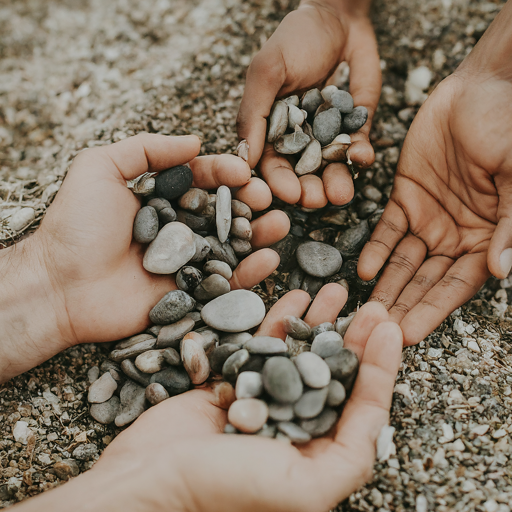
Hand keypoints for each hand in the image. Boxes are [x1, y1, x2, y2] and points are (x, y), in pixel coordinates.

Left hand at [0, 133, 289, 381]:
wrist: (60, 286)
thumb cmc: (76, 226)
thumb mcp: (100, 169)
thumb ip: (145, 149)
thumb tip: (194, 141)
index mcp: (161, 199)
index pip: (202, 181)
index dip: (225, 174)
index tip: (243, 171)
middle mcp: (178, 229)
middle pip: (223, 213)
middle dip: (249, 203)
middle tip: (268, 197)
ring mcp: (185, 263)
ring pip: (232, 247)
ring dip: (259, 235)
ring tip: (279, 224)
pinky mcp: (190, 294)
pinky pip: (226, 283)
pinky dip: (250, 272)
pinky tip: (268, 259)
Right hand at [13, 287, 401, 511]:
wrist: (151, 478)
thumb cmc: (225, 490)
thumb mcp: (304, 489)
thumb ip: (349, 459)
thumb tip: (380, 414)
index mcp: (318, 454)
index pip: (361, 405)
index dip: (380, 366)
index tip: (389, 327)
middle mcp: (295, 425)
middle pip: (335, 374)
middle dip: (356, 338)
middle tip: (372, 305)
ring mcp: (264, 398)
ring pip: (302, 353)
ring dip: (322, 322)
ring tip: (338, 291)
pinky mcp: (235, 380)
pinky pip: (265, 344)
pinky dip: (281, 320)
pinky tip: (296, 297)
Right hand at [237, 0, 380, 206]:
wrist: (338, 15)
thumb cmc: (295, 40)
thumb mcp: (267, 71)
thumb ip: (255, 113)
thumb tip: (245, 160)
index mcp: (272, 130)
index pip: (272, 165)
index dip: (279, 182)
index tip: (290, 194)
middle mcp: (299, 138)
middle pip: (302, 174)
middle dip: (309, 190)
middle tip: (318, 200)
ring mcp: (327, 135)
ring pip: (331, 169)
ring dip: (336, 183)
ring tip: (342, 194)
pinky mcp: (354, 127)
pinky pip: (357, 148)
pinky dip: (361, 156)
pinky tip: (363, 158)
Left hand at [358, 17, 511, 344]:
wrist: (482, 87)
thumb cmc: (509, 128)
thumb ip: (509, 222)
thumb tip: (501, 271)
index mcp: (486, 238)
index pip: (455, 285)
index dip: (432, 311)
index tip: (407, 336)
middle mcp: (455, 235)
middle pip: (424, 280)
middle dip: (401, 307)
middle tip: (374, 332)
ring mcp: (428, 217)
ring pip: (402, 261)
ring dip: (384, 286)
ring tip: (363, 309)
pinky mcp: (404, 196)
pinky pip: (386, 230)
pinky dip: (375, 249)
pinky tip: (363, 270)